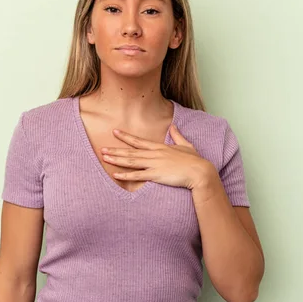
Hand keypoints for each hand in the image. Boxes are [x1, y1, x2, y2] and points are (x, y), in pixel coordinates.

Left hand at [100, 124, 214, 189]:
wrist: (200, 171)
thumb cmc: (195, 161)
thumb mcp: (186, 145)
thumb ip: (178, 135)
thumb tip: (174, 126)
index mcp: (160, 147)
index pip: (139, 141)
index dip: (126, 137)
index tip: (115, 132)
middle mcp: (154, 154)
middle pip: (131, 151)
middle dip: (116, 150)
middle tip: (102, 148)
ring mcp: (154, 164)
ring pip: (131, 161)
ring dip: (117, 160)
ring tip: (105, 158)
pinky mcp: (156, 175)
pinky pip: (137, 175)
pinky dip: (125, 175)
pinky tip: (115, 175)